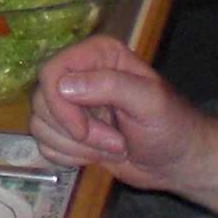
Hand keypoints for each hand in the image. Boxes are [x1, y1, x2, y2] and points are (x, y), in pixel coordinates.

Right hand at [31, 36, 208, 192]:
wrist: (177, 162)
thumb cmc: (172, 128)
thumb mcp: (149, 102)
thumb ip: (110, 86)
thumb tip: (63, 86)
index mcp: (98, 55)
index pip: (51, 72)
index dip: (61, 107)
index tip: (84, 131)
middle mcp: (80, 74)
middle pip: (42, 101)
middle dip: (76, 133)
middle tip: (115, 142)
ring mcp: (71, 104)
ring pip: (40, 125)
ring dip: (77, 148)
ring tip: (112, 147)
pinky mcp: (67, 131)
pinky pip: (44, 145)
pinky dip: (69, 157)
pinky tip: (96, 155)